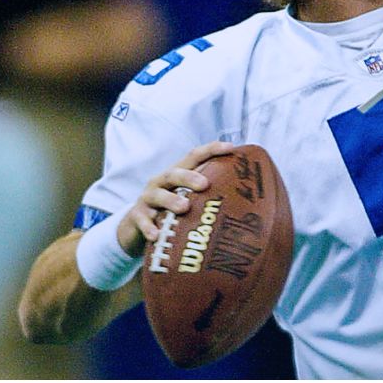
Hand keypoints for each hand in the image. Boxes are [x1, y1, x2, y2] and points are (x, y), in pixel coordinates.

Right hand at [116, 141, 233, 256]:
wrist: (135, 228)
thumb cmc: (171, 212)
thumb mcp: (187, 200)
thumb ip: (207, 196)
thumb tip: (246, 202)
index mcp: (177, 175)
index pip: (194, 156)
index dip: (211, 150)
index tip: (231, 148)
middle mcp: (161, 182)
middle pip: (174, 173)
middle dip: (189, 176)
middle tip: (205, 184)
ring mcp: (147, 199)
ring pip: (157, 195)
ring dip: (171, 200)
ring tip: (184, 207)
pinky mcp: (136, 217)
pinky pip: (142, 221)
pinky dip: (149, 227)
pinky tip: (156, 235)